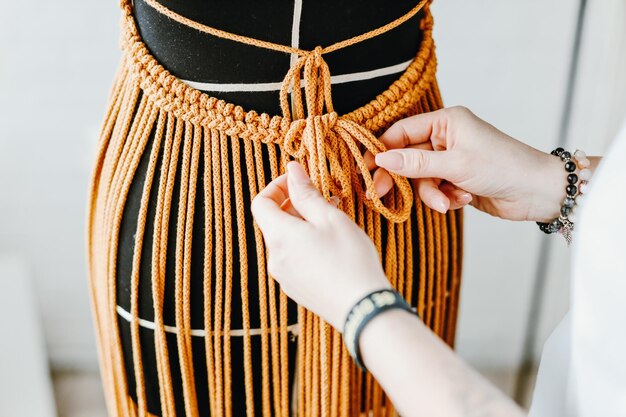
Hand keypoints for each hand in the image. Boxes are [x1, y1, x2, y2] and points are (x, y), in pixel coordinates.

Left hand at [251, 162, 390, 330]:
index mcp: (279, 236)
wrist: (363, 309)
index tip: (299, 181)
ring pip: (285, 241)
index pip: (260, 203)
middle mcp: (274, 258)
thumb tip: (292, 170)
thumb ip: (307, 193)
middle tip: (324, 199)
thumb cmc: (349, 259)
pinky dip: (305, 245)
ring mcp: (284, 277)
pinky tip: (331, 246)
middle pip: (273, 222)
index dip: (277, 187)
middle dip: (294, 205)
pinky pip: (293, 259)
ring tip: (332, 222)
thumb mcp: (330, 218)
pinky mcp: (296, 289)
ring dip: (302, 225)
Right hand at [367, 106, 564, 221]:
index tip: (364, 168)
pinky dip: (444, 198)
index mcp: (446, 121)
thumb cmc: (503, 167)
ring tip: (447, 203)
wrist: (536, 192)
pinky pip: (435, 190)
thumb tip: (381, 160)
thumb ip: (415, 163)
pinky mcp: (456, 180)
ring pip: (421, 178)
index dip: (381, 149)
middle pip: (407, 157)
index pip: (401, 131)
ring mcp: (451, 160)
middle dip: (401, 177)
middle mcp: (446, 137)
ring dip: (432, 193)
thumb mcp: (455, 164)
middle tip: (380, 194)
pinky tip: (460, 202)